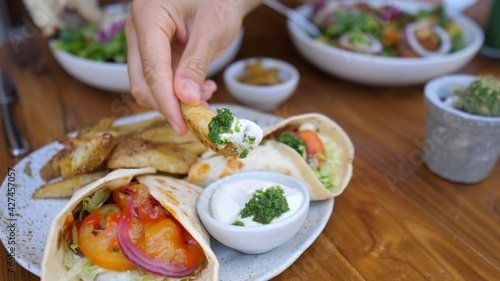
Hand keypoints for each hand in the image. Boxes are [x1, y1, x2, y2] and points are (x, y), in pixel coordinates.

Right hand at [126, 0, 260, 134]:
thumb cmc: (218, 0)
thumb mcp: (211, 31)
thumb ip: (195, 65)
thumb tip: (185, 100)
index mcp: (148, 16)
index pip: (152, 69)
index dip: (166, 101)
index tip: (182, 125)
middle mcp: (138, 29)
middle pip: (142, 81)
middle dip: (168, 105)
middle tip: (197, 119)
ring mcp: (143, 41)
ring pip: (148, 84)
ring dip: (174, 100)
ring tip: (206, 98)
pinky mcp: (153, 51)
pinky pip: (159, 79)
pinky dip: (178, 92)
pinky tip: (201, 89)